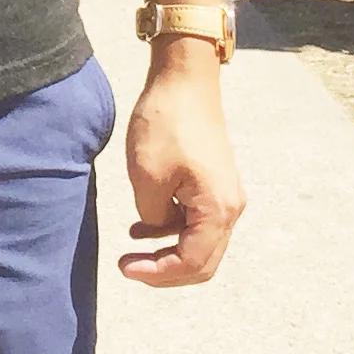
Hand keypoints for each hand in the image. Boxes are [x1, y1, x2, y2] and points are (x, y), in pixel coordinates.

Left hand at [120, 54, 244, 285]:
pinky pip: (195, 220)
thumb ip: (151, 216)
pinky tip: (141, 227)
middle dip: (164, 270)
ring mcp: (225, 195)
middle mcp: (230, 208)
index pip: (191, 263)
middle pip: (201, 261)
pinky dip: (171, 229)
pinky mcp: (214, 183)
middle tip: (129, 267)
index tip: (124, 268)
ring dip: (167, 250)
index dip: (157, 273)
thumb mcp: (146, 176)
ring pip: (199, 242)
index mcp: (217, 210)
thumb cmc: (165, 124)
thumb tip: (155, 227)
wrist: (185, 80)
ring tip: (131, 248)